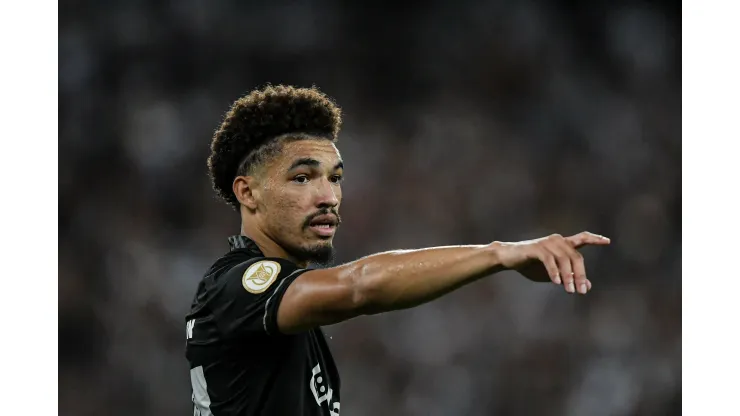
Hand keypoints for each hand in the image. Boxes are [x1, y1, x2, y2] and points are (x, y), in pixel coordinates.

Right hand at [491, 232, 609, 293]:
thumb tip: (587, 286)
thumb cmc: (531, 265)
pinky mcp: (536, 248)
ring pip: (565, 259)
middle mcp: (557, 240)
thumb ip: (570, 277)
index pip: (582, 238)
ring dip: (569, 276)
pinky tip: (556, 282)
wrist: (508, 258)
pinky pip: (549, 261)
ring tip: (570, 290)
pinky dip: (554, 272)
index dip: (595, 239)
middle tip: (581, 291)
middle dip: (580, 275)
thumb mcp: (554, 274)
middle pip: (576, 257)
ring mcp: (547, 243)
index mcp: (562, 244)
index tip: (607, 241)